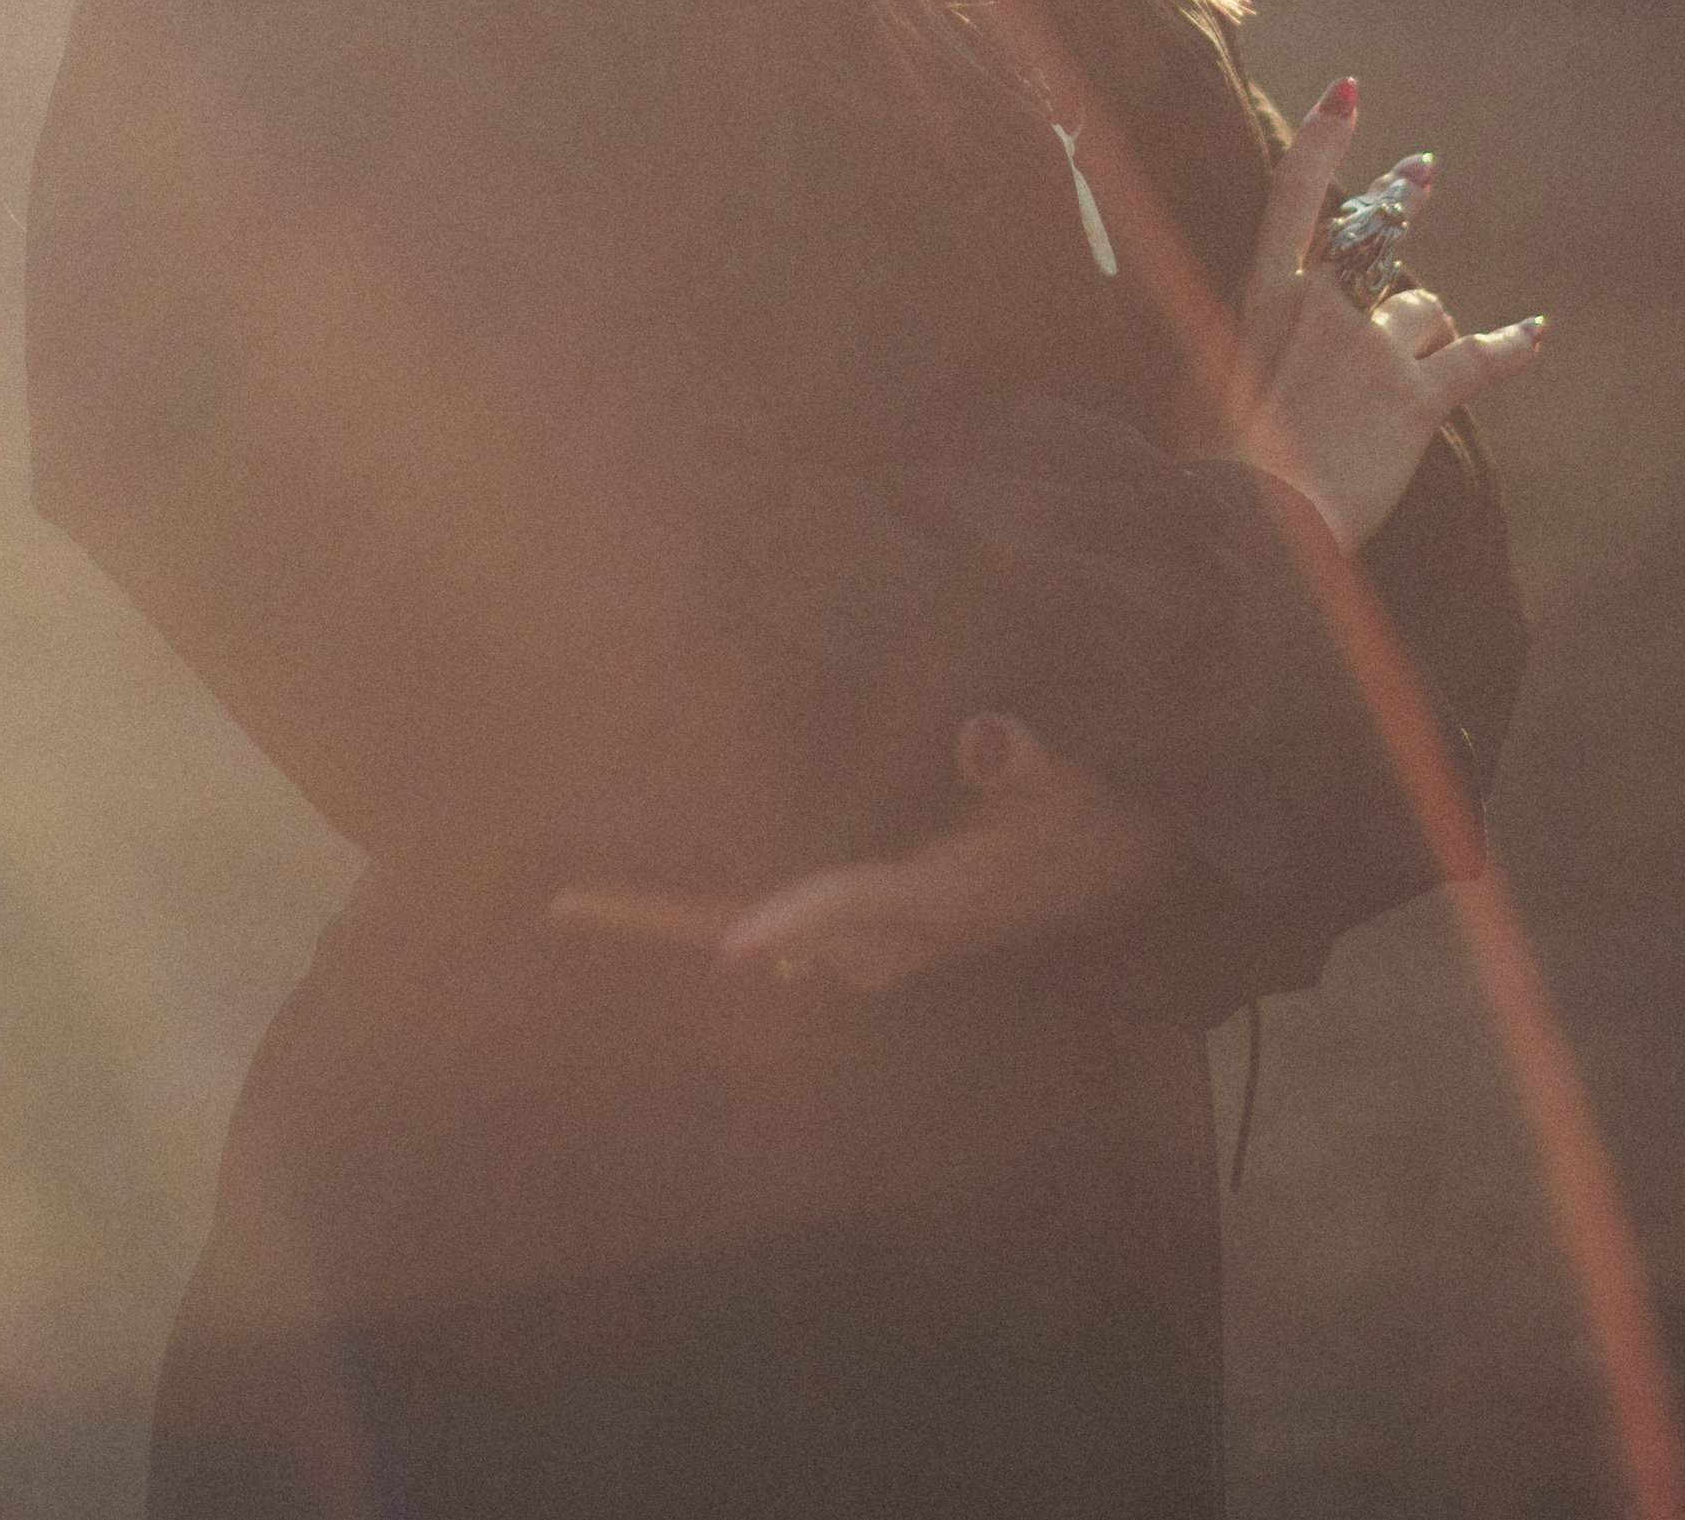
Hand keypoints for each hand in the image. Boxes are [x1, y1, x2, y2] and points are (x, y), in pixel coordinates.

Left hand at [548, 712, 1177, 994]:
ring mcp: (884, 943)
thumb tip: (983, 736)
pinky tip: (690, 915)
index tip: (733, 948)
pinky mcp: (884, 937)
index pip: (850, 907)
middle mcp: (895, 933)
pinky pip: (795, 937)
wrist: (1120, 881)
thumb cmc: (1089, 820)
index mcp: (935, 897)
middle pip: (765, 933)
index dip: (795, 924)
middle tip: (565, 904)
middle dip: (670, 919)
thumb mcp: (1069, 787)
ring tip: (594, 906)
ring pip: (771, 941)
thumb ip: (1026, 765)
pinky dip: (740, 921)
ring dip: (690, 920)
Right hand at [1228, 81, 1544, 551]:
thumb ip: (1239, 332)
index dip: (1322, 135)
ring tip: (1405, 371)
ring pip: (1423, 310)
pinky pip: (1479, 359)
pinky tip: (1536, 334)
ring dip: (1421, 332)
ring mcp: (1373, 349)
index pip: (1294, 194)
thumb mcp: (1203, 376)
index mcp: (1264, 296)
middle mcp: (1323, 306)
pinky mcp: (1417, 398)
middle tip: (1422, 171)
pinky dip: (1511, 346)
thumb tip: (1250, 321)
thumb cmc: (1213, 461)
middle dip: (1401, 198)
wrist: (1252, 525)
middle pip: (1376, 232)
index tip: (1349, 91)